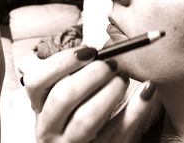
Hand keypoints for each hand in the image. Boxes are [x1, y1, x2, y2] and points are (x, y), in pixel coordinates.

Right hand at [20, 47, 159, 142]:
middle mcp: (49, 129)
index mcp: (40, 107)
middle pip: (62, 97)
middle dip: (91, 74)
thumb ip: (74, 73)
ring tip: (123, 78)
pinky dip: (138, 108)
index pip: (36, 81)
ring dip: (110, 91)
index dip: (62, 62)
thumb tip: (93, 51)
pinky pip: (119, 132)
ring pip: (86, 118)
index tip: (89, 51)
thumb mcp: (69, 93)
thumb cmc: (82, 110)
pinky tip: (148, 90)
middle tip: (111, 64)